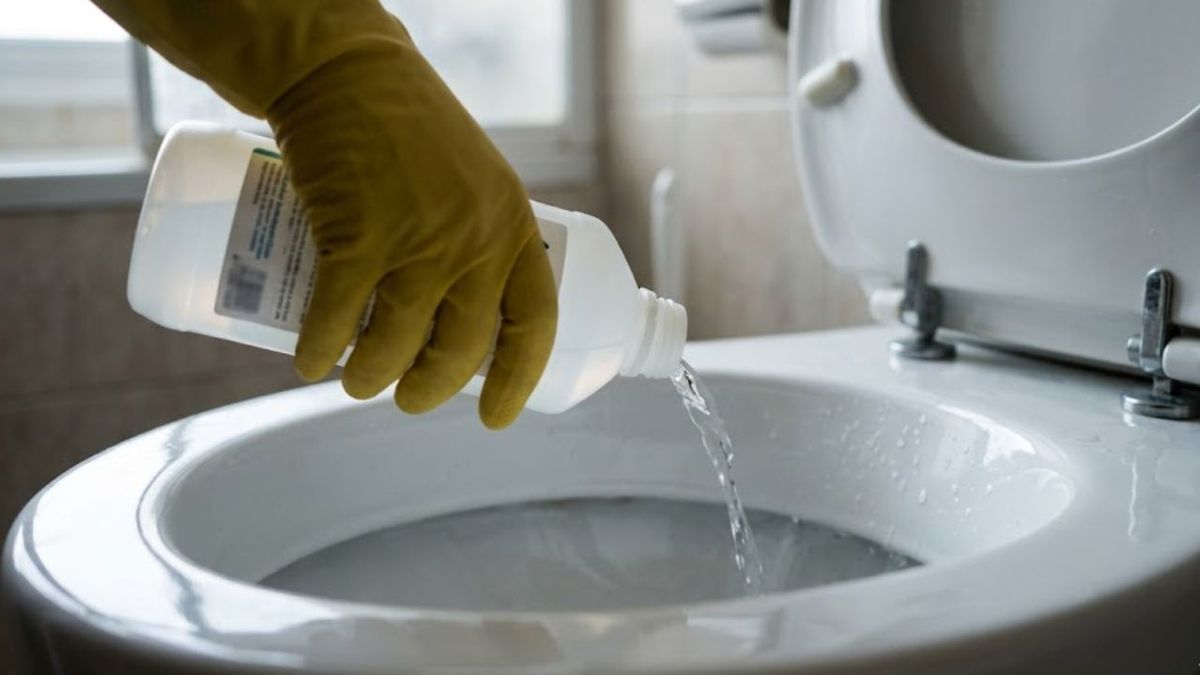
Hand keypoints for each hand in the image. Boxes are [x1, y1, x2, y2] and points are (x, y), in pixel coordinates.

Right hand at [269, 17, 556, 428]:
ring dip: (371, 379)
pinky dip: (320, 351)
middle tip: (407, 398)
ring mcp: (418, 242)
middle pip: (461, 349)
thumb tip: (460, 310)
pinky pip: (339, 320)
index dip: (518, 378)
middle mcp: (475, 241)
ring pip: (398, 345)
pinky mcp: (358, 237)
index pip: (534, 322)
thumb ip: (478, 238)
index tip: (498, 416)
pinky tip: (309, 362)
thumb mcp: (474, 181)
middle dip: (431, 389)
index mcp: (512, 227)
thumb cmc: (408, 127)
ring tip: (355, 381)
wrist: (346, 72)